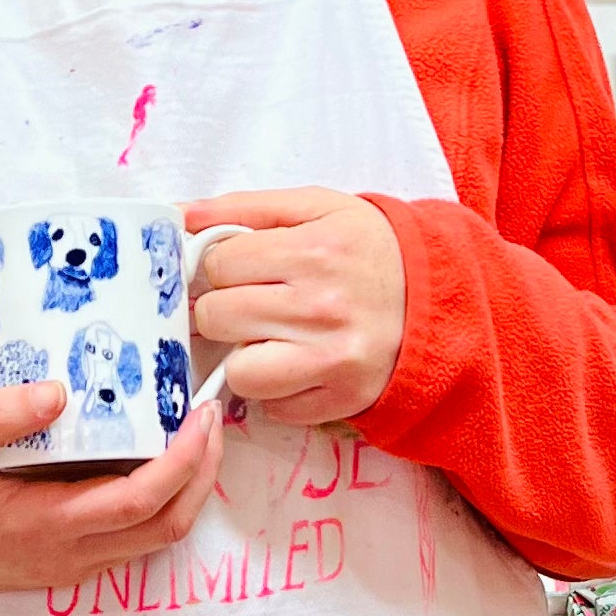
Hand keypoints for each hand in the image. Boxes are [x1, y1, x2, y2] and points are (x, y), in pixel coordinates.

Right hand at [0, 385, 222, 600]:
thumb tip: (59, 389)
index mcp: (44, 526)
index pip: (142, 502)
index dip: (185, 460)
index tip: (202, 412)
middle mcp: (65, 555)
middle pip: (166, 527)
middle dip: (203, 473)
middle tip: (213, 413)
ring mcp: (64, 564)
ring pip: (153, 539)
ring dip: (186, 488)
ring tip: (192, 429)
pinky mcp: (57, 559)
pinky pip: (128, 539)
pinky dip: (158, 501)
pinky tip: (149, 454)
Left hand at [186, 188, 405, 426]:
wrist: (438, 299)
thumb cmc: (367, 248)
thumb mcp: (315, 207)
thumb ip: (243, 207)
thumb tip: (177, 216)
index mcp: (313, 249)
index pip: (218, 265)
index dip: (220, 266)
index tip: (239, 268)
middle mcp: (321, 307)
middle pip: (217, 317)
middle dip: (223, 309)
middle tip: (250, 301)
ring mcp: (332, 359)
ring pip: (239, 371)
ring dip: (244, 356)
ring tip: (270, 336)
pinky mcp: (342, 400)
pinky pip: (275, 409)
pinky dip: (278, 390)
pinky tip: (299, 362)